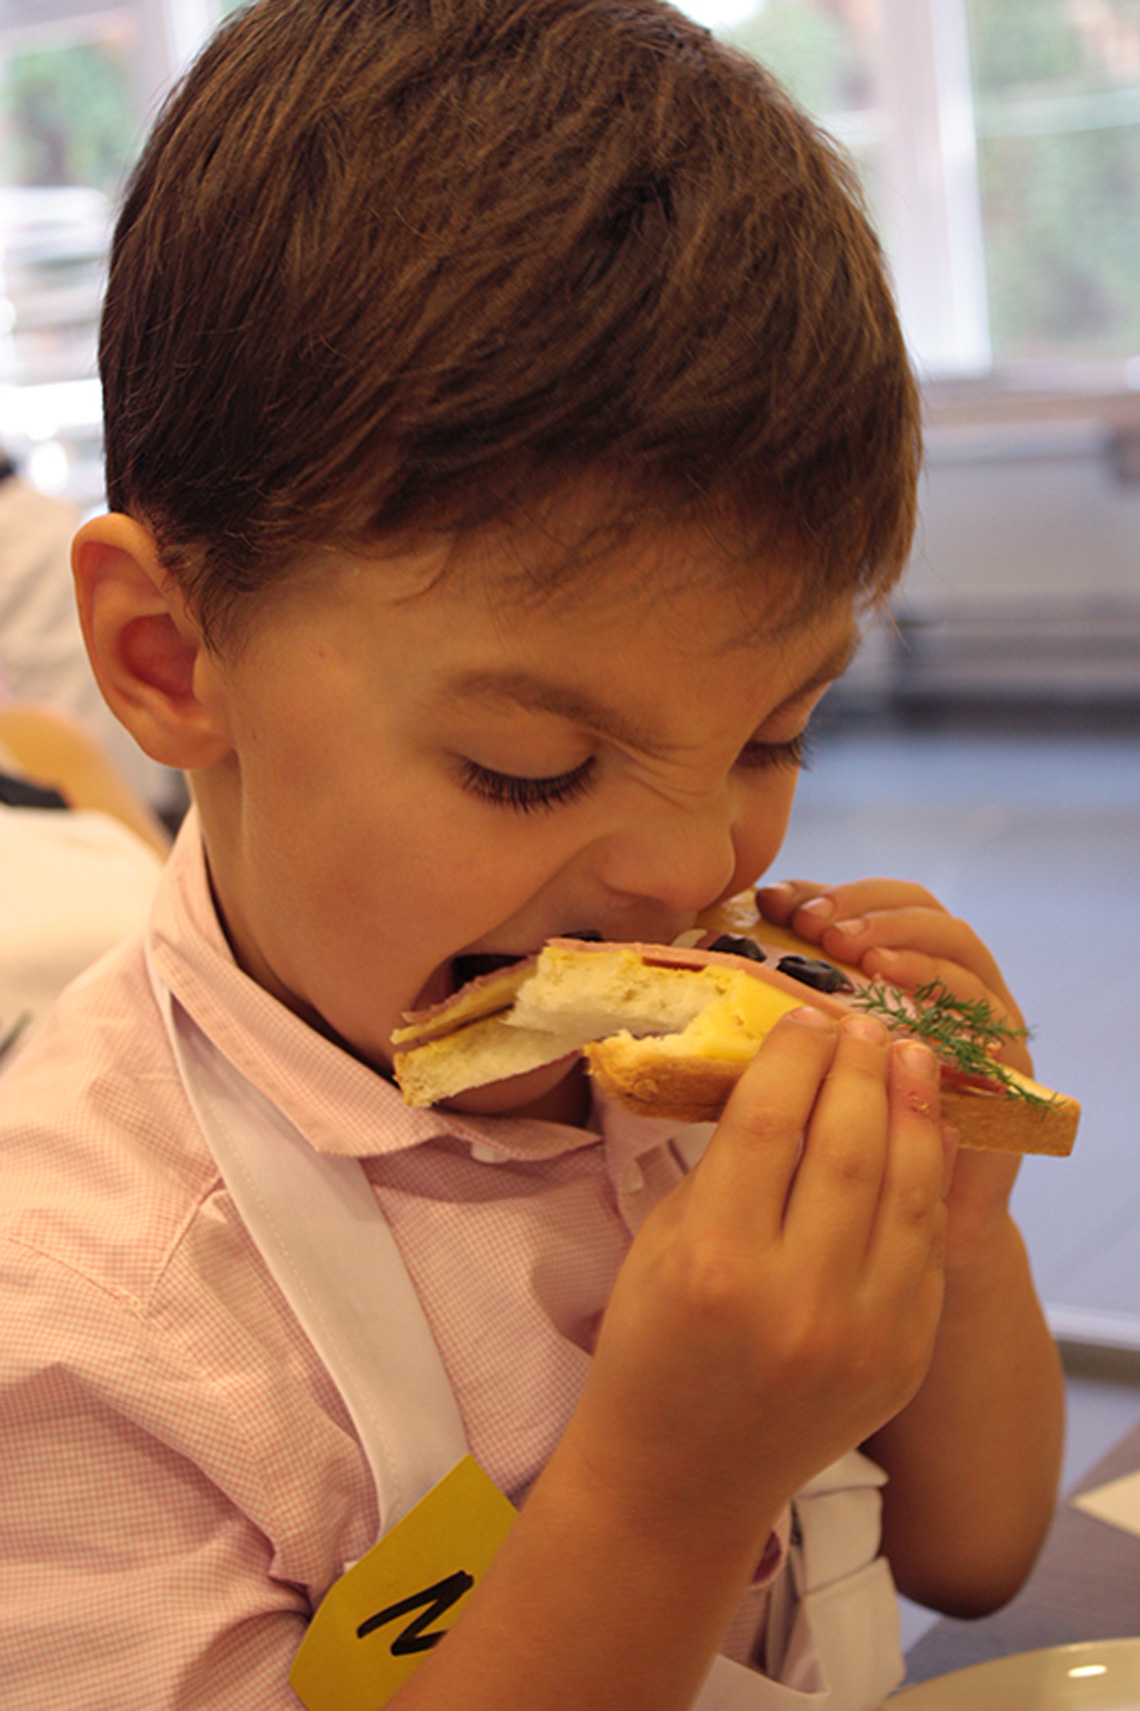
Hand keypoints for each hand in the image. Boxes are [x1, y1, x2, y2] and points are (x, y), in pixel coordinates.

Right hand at [566, 1006, 948, 1556]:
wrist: (682, 1477)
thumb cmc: (651, 1345)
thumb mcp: (663, 1240)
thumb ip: (727, 1162)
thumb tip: (786, 1074)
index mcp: (715, 1260)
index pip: (771, 1123)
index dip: (795, 1055)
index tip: (806, 1014)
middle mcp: (795, 1297)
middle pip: (850, 1144)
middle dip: (860, 1066)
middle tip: (861, 1022)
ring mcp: (861, 1334)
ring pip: (906, 1190)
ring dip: (913, 1110)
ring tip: (910, 1056)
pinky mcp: (902, 1358)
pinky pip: (923, 1247)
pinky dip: (925, 1181)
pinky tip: (921, 1134)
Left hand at [756, 877, 1024, 1268]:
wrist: (881, 1254)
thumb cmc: (816, 1162)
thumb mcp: (783, 1079)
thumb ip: (766, 1026)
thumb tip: (704, 965)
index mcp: (878, 973)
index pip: (860, 900)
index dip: (822, 889)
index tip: (771, 900)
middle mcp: (933, 984)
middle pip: (914, 906)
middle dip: (860, 905)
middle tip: (811, 920)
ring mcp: (976, 1019)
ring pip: (952, 945)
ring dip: (899, 936)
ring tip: (851, 946)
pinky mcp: (1003, 1063)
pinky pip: (981, 1011)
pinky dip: (940, 989)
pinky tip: (895, 989)